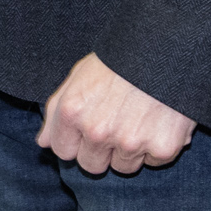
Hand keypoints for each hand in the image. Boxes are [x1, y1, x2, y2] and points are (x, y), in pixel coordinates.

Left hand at [36, 53, 195, 175]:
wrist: (167, 43)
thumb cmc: (121, 58)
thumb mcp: (80, 75)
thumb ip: (56, 110)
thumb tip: (43, 142)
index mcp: (72, 111)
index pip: (63, 152)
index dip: (77, 141)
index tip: (89, 129)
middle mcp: (98, 131)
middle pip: (92, 165)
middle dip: (102, 150)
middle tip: (117, 123)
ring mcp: (130, 142)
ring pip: (123, 167)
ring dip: (131, 150)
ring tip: (140, 117)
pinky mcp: (162, 148)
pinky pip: (154, 161)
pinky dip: (158, 146)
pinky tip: (160, 119)